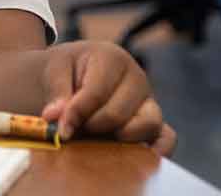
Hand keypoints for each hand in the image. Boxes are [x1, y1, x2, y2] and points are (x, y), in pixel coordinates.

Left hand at [39, 40, 175, 155]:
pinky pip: (166, 137)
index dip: (76, 115)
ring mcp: (149, 101)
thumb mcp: (54, 70)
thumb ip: (56, 93)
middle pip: (119, 114)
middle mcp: (136, 78)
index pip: (97, 93)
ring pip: (148, 125)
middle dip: (93, 128)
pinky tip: (134, 161)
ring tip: (96, 142)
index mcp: (112, 58)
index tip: (60, 131)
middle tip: (74, 133)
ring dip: (120, 140)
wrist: (73, 72)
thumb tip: (54, 117)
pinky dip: (156, 150)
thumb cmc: (65, 70)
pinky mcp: (154, 121)